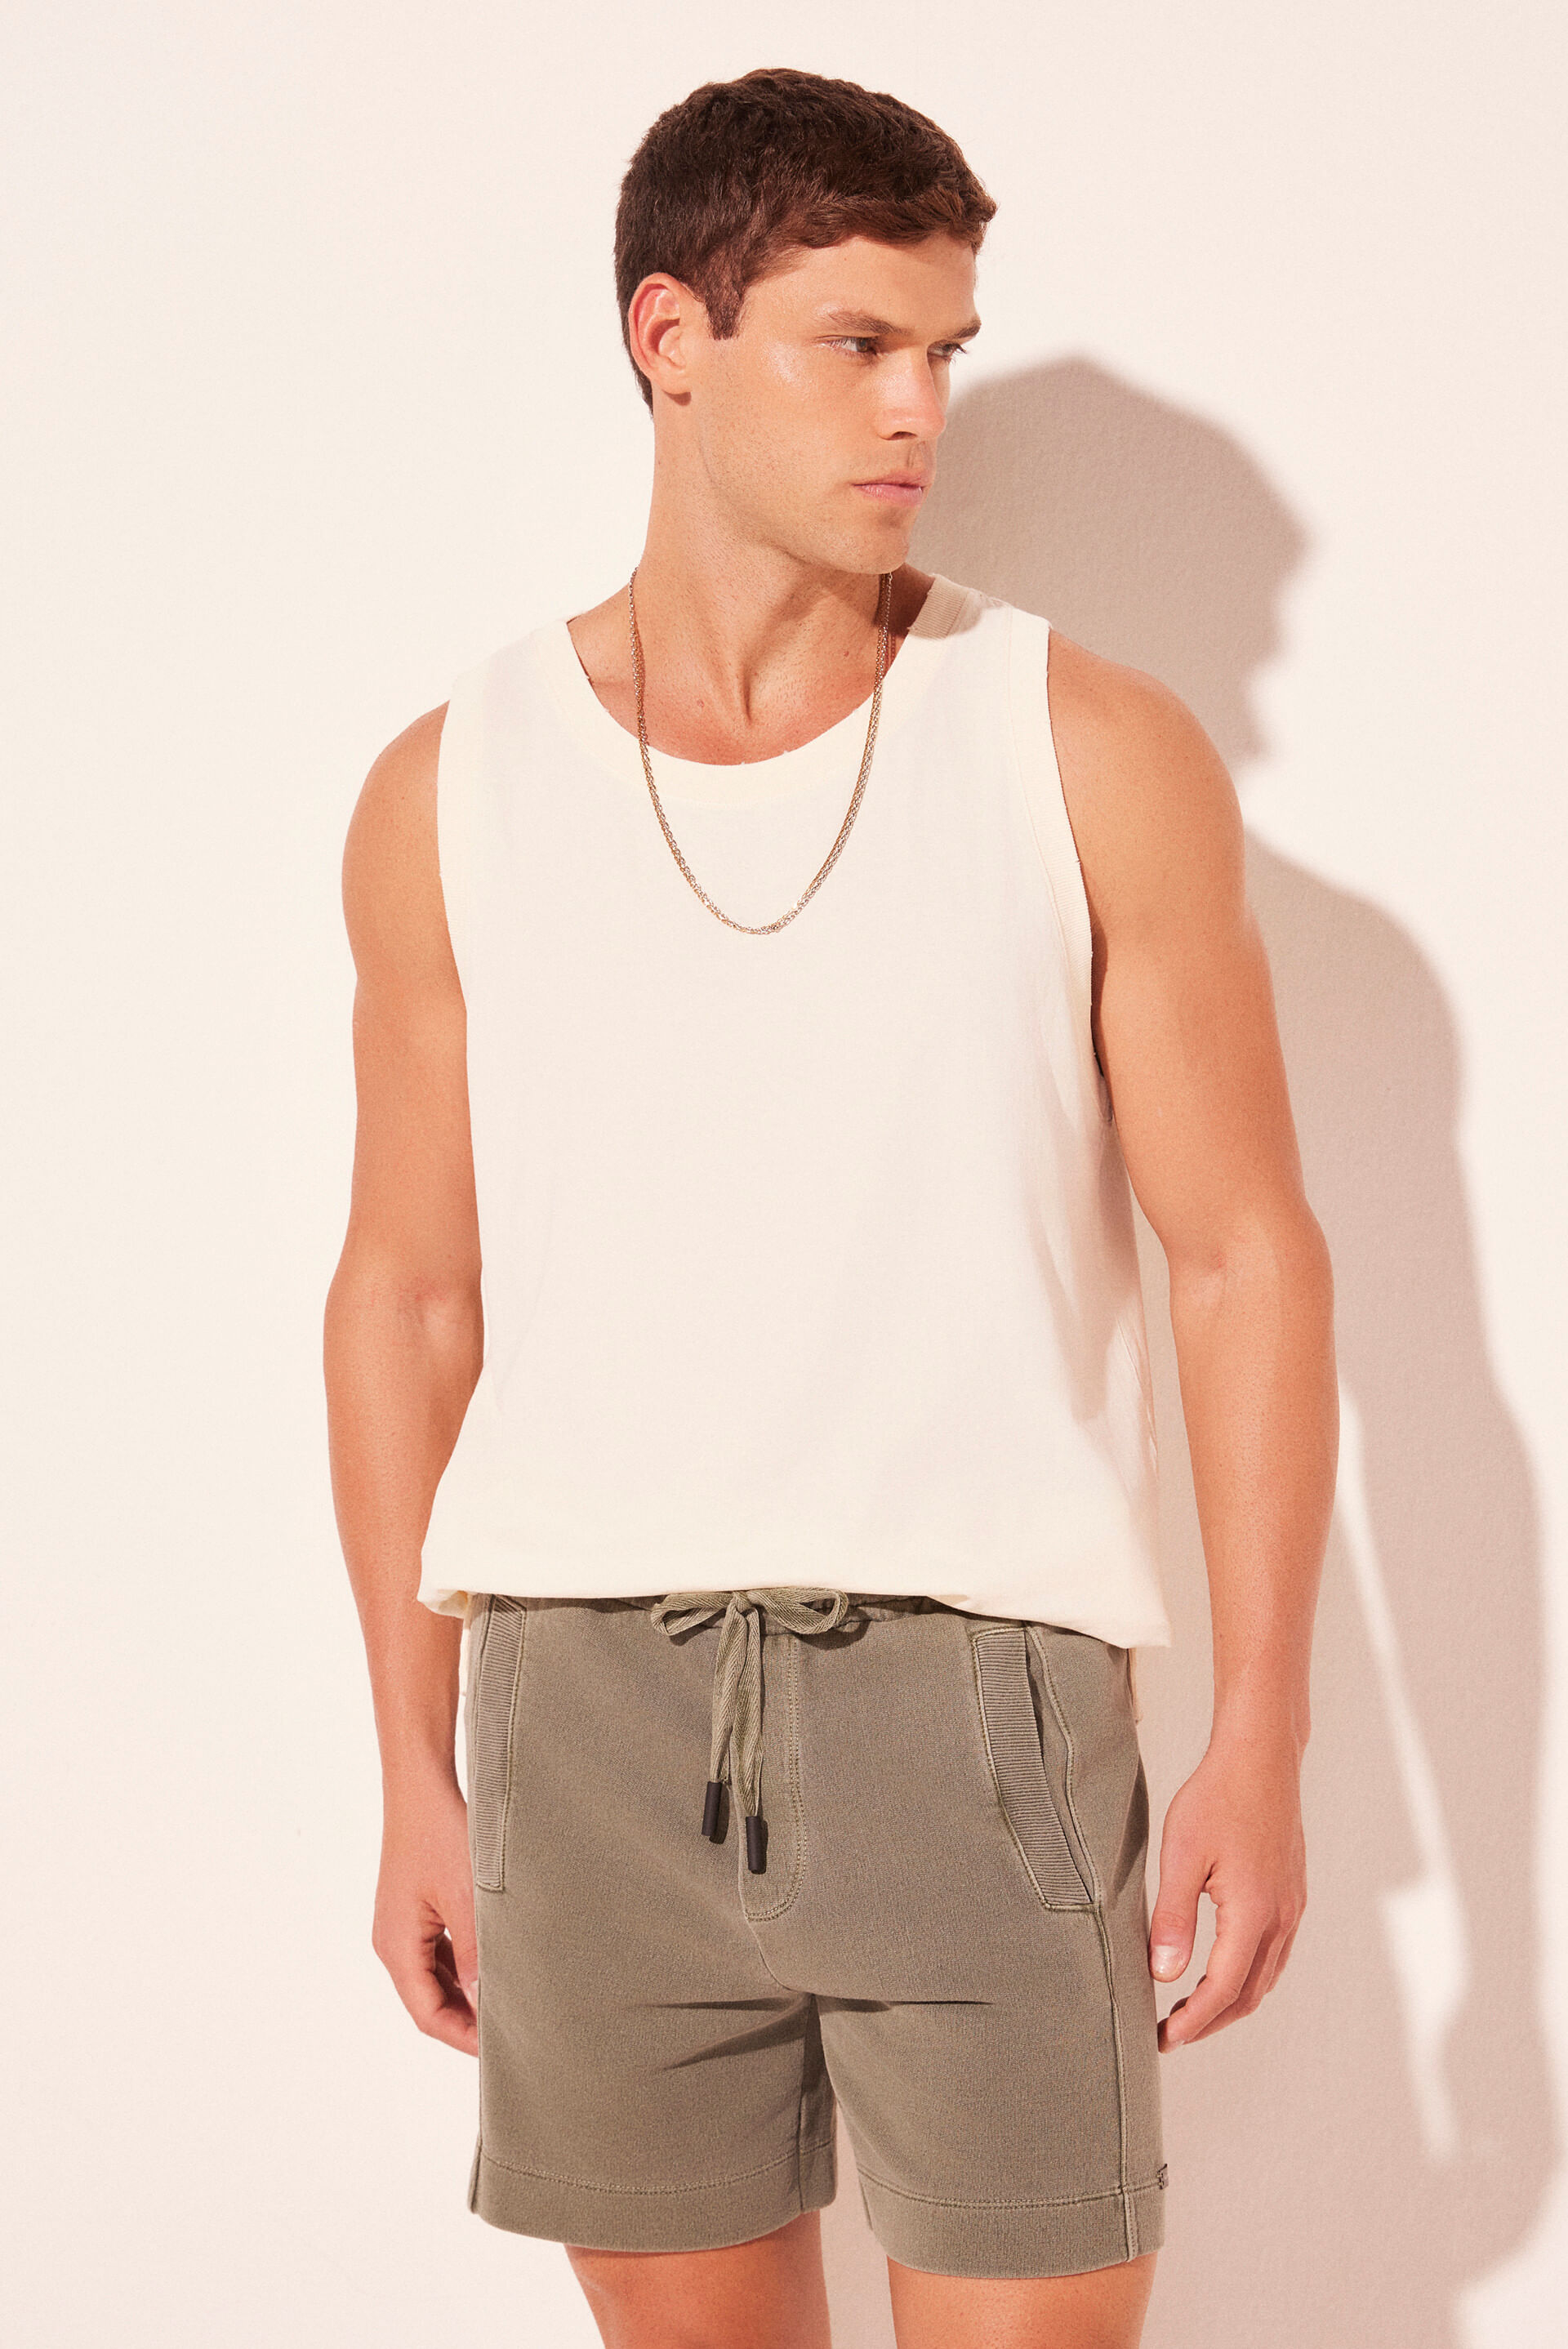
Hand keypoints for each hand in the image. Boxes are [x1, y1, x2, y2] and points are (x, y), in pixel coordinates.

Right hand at [371, 1766, 479, 2055]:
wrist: (422, 1785)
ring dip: (465, 1995)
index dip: (464, 2038)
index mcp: (398, 1946)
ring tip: (508, 2006)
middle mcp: (393, 1941)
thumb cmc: (441, 1833)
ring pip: (434, 1979)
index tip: (502, 2050)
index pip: (428, 2015)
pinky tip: (493, 1968)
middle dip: (466, 2022)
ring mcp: (403, 1925)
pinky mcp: (416, 1908)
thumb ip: (474, 1956)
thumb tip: (484, 2003)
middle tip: (512, 2034)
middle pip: (428, 2001)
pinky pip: (437, 1953)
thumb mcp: (467, 1898)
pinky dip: (462, 1968)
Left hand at [1148, 1726, 1305, 2048]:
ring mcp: (1292, 1906)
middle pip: (1249, 1994)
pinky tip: (1222, 1969)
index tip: (1164, 2038)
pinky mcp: (1292, 1893)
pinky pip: (1275, 1952)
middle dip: (1211, 2021)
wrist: (1260, 1758)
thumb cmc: (1217, 1798)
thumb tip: (1163, 1975)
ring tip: (1190, 2009)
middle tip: (1171, 2033)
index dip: (1194, 2021)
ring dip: (1230, 2001)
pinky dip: (1248, 1975)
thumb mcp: (1181, 1855)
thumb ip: (1172, 1918)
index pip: (1223, 1989)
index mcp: (1253, 1914)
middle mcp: (1281, 1917)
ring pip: (1266, 1976)